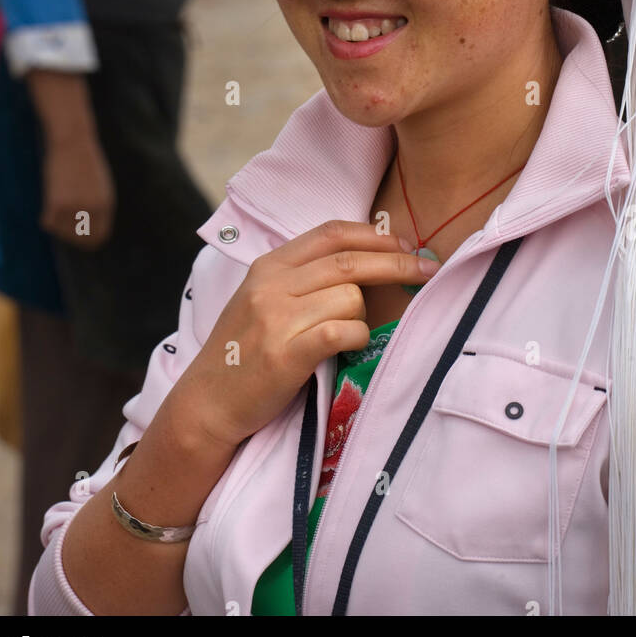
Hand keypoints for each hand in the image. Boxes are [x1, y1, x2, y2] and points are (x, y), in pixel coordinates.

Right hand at [40, 135, 115, 248]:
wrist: (73, 141)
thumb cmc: (84, 160)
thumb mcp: (99, 184)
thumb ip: (97, 205)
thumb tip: (88, 227)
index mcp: (106, 204)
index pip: (100, 236)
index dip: (88, 240)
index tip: (77, 235)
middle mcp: (93, 209)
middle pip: (80, 239)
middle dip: (70, 236)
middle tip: (62, 225)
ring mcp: (75, 206)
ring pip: (61, 232)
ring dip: (57, 224)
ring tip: (56, 206)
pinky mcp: (57, 202)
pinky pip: (48, 222)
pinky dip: (46, 217)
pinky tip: (48, 205)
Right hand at [177, 220, 439, 449]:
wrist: (206, 403)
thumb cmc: (243, 352)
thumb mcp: (262, 299)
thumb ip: (302, 276)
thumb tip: (365, 258)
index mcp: (269, 265)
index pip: (332, 233)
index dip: (375, 235)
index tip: (406, 244)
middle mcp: (271, 285)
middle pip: (350, 260)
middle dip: (397, 262)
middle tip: (428, 269)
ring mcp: (277, 318)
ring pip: (350, 296)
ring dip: (364, 314)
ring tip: (350, 332)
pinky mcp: (286, 354)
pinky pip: (343, 331)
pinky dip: (357, 336)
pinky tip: (351, 344)